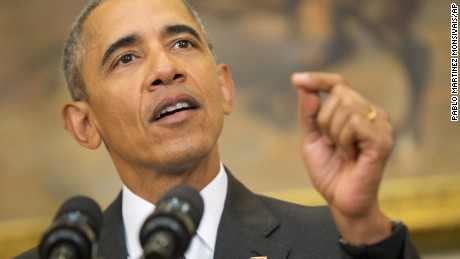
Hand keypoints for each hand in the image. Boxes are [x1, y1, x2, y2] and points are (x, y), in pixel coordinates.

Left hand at [292, 72, 392, 243]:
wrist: (341, 201)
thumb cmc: (329, 171)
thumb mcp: (312, 139)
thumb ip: (309, 114)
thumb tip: (304, 87)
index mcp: (358, 111)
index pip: (339, 83)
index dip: (318, 79)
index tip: (295, 79)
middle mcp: (373, 114)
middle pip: (339, 93)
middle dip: (324, 119)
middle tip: (331, 143)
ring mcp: (381, 126)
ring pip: (346, 106)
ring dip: (333, 132)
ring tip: (342, 151)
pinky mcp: (382, 141)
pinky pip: (354, 123)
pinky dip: (343, 139)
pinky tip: (349, 155)